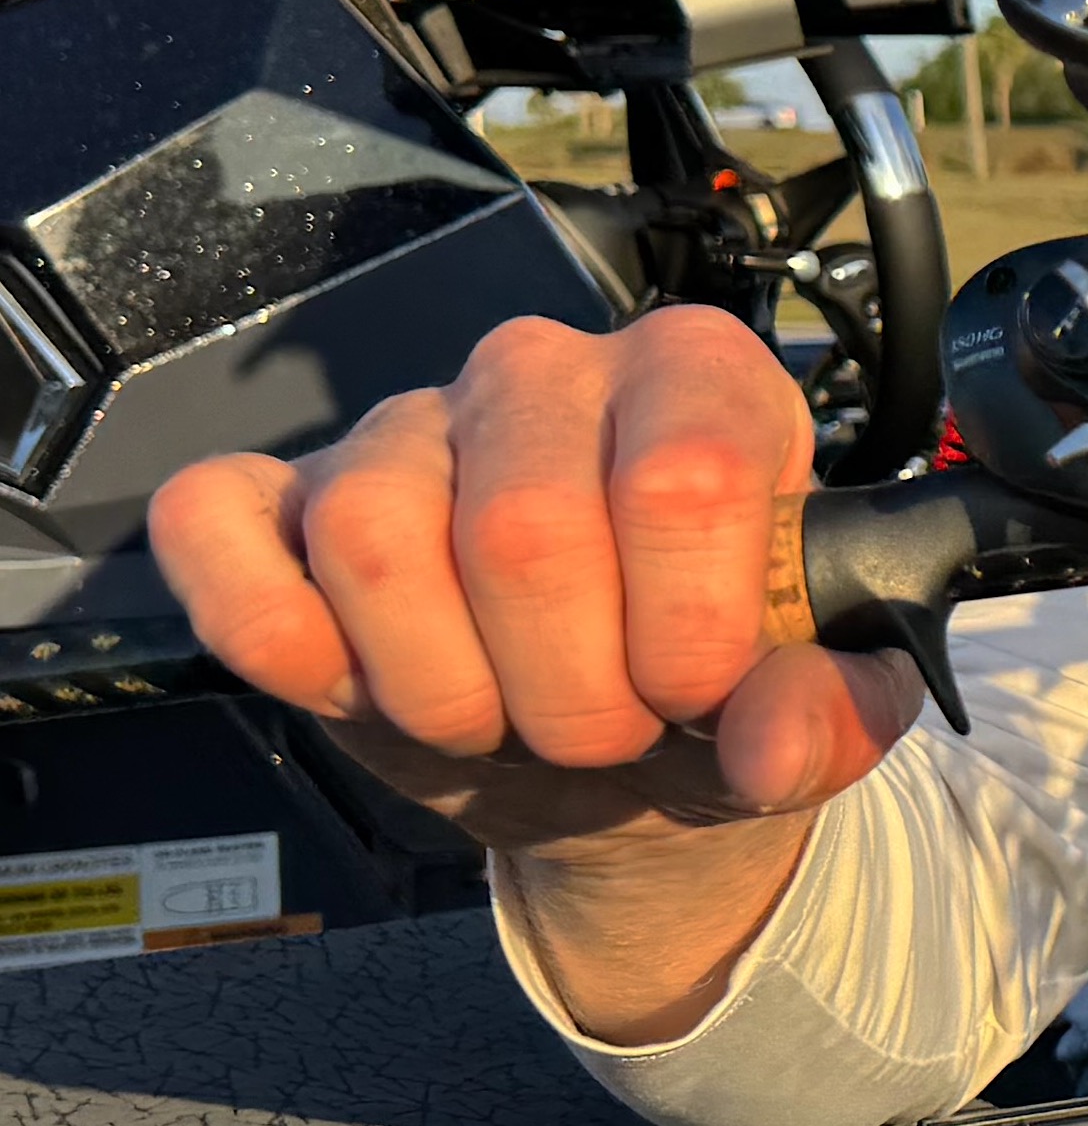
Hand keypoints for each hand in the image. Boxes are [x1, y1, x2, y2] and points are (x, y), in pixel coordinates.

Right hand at [148, 304, 925, 1037]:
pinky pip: (218, 529)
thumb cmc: (716, 693)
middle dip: (571, 690)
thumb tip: (771, 739)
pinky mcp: (280, 494)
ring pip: (371, 539)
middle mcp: (546, 371)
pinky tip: (362, 682)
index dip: (690, 626)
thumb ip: (832, 716)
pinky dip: (279, 637)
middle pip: (524, 529)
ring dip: (441, 686)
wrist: (621, 754)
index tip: (699, 692)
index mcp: (700, 380)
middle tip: (605, 729)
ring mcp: (402, 423)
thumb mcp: (815, 712)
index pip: (686, 476)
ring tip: (501, 712)